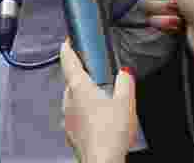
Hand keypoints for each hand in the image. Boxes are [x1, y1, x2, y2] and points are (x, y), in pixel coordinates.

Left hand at [60, 41, 135, 162]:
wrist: (101, 162)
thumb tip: (125, 72)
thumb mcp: (126, 102)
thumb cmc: (110, 134)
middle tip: (93, 73)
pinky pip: (75, 116)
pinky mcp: (71, 132)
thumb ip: (126, 82)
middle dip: (80, 75)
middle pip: (70, 80)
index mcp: (79, 88)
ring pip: (72, 99)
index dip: (67, 49)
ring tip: (100, 99)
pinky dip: (84, 113)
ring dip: (82, 95)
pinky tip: (98, 120)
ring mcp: (67, 117)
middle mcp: (68, 100)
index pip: (68, 61)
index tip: (66, 42)